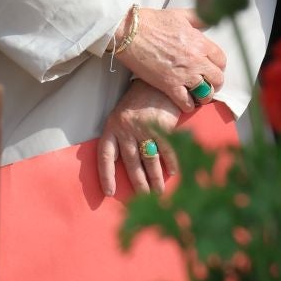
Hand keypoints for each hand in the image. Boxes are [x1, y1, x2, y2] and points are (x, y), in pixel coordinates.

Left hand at [97, 80, 181, 197]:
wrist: (156, 82)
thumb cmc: (138, 102)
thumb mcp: (122, 116)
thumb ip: (122, 138)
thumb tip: (128, 167)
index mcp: (112, 127)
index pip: (105, 155)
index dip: (106, 175)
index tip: (109, 192)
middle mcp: (125, 128)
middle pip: (131, 163)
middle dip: (138, 183)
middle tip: (144, 199)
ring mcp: (143, 127)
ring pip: (149, 160)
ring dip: (155, 179)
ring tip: (159, 193)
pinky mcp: (161, 125)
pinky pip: (166, 150)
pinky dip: (171, 163)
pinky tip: (174, 173)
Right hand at [117, 6, 227, 112]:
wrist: (128, 32)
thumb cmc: (151, 21)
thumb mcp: (179, 15)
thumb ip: (198, 18)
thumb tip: (209, 19)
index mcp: (200, 42)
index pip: (221, 60)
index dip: (217, 65)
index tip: (212, 68)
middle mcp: (196, 60)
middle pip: (217, 78)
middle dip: (214, 82)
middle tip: (207, 82)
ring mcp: (183, 74)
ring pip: (205, 93)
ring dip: (203, 95)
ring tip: (198, 94)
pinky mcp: (169, 85)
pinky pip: (186, 102)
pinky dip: (188, 105)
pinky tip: (185, 102)